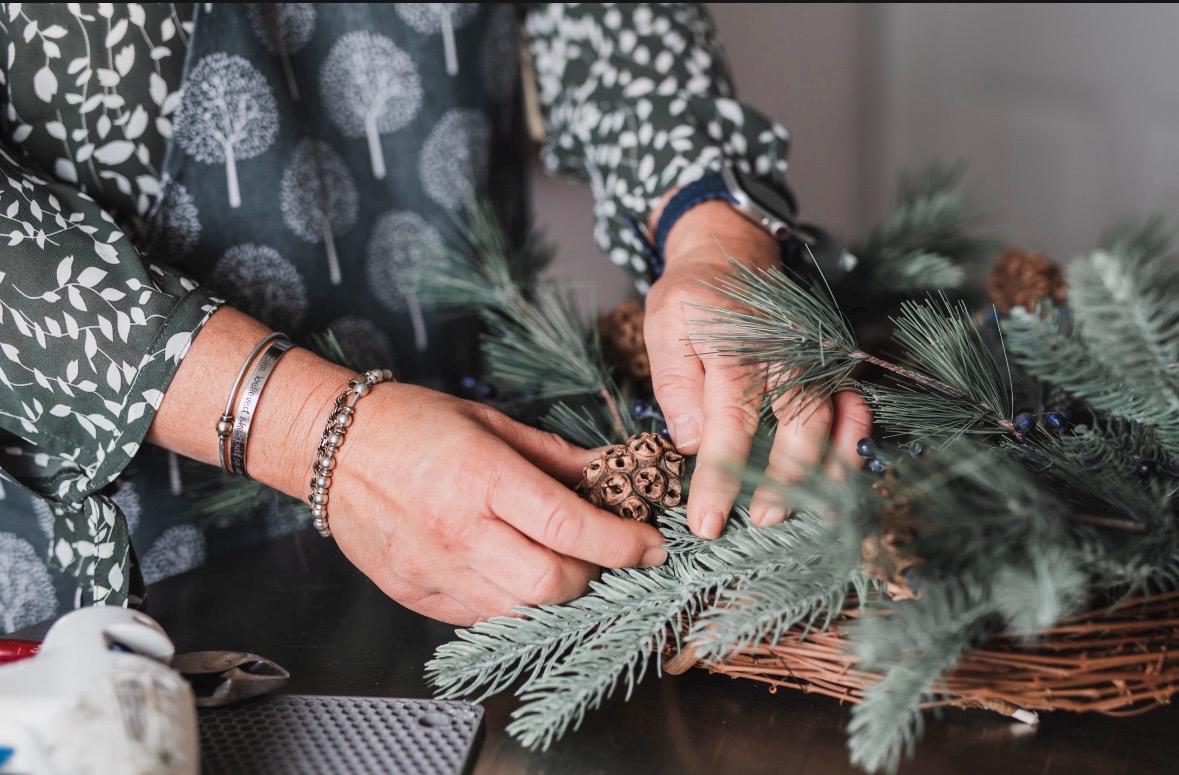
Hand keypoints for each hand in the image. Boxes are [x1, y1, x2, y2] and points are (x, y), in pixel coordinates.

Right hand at [324, 383, 667, 624]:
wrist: (331, 446)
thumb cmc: (413, 424)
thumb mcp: (491, 423)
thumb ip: (556, 457)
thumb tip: (612, 474)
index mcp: (482, 478)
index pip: (570, 528)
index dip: (623, 543)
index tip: (651, 545)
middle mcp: (459, 531)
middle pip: (553, 584)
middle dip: (594, 574)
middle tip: (602, 553)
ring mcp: (435, 570)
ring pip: (522, 611)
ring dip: (556, 593)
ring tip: (561, 562)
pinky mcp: (416, 595)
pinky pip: (484, 617)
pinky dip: (513, 602)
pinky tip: (514, 570)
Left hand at [643, 200, 871, 538]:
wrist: (733, 253)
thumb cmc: (693, 298)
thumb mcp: (665, 325)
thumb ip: (676, 382)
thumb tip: (691, 442)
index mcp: (738, 348)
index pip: (730, 424)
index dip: (721, 479)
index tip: (707, 522)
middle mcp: (787, 353)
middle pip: (799, 425)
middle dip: (786, 481)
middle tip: (766, 520)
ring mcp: (817, 357)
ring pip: (837, 417)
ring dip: (831, 467)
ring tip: (818, 510)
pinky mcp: (832, 363)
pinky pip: (856, 403)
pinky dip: (857, 438)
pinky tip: (846, 471)